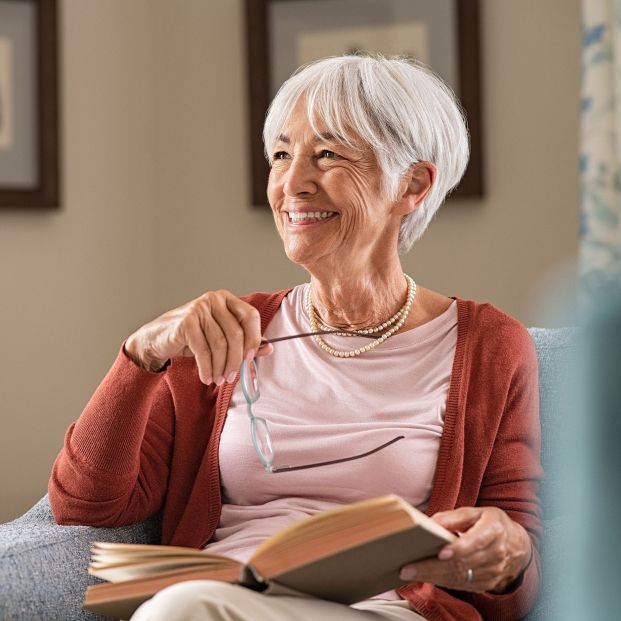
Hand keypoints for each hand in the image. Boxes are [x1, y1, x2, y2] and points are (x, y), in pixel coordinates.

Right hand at [124, 290, 272, 383]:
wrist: (157, 339)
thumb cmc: (192, 338)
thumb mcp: (220, 338)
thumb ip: (245, 341)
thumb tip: (269, 348)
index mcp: (226, 300)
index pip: (251, 316)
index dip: (254, 338)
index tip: (251, 358)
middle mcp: (214, 299)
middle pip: (236, 333)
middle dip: (236, 360)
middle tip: (232, 377)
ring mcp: (199, 308)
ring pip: (220, 344)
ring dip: (221, 367)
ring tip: (219, 380)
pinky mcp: (186, 322)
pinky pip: (204, 350)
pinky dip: (207, 368)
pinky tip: (207, 377)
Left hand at [400, 507, 532, 592]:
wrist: (517, 546)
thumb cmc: (491, 524)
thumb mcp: (477, 512)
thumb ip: (454, 516)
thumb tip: (431, 522)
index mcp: (493, 531)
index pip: (476, 542)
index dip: (458, 548)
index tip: (440, 552)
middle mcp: (495, 554)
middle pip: (461, 563)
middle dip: (432, 567)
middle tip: (409, 567)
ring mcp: (491, 572)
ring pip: (459, 577)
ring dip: (432, 576)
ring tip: (410, 573)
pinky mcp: (485, 584)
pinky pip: (461, 585)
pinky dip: (441, 582)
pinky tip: (424, 577)